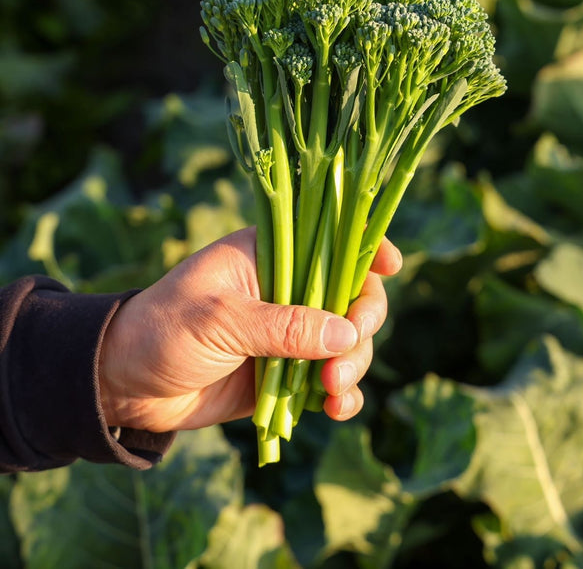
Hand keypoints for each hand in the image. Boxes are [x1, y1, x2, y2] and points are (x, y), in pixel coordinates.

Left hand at [98, 227, 401, 432]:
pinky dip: (341, 396)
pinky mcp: (286, 374)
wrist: (125, 385)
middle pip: (352, 295)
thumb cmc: (162, 330)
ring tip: (330, 394)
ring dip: (352, 367)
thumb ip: (283, 327)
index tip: (392, 265)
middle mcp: (287, 288)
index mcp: (269, 253)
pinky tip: (335, 410)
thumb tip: (347, 335)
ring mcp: (290, 333)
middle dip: (361, 327)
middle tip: (342, 362)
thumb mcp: (219, 321)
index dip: (365, 246)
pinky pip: (329, 381)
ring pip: (348, 342)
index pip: (329, 238)